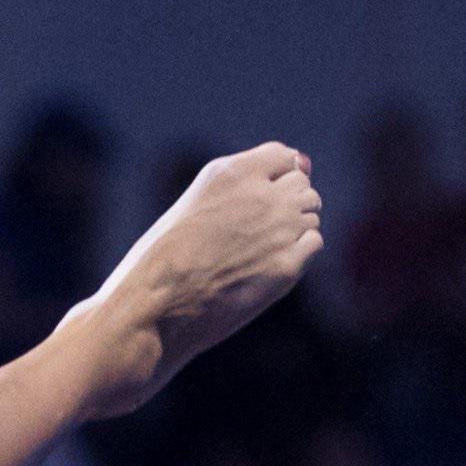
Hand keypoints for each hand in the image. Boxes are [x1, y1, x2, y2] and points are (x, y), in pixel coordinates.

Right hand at [63, 142, 321, 411]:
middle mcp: (260, 193)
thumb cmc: (164, 260)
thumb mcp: (197, 205)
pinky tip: (268, 267)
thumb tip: (305, 162)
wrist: (152, 309)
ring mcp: (279, 228)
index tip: (258, 199)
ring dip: (294, 228)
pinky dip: (299, 252)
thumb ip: (246, 185)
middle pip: (301, 184)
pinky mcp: (288, 265)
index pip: (282, 156)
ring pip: (311, 212)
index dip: (275, 177)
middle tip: (255, 234)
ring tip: (257, 253)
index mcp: (230, 172)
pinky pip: (314, 242)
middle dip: (287, 203)